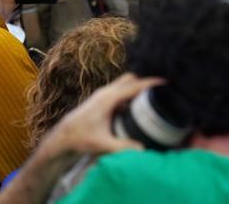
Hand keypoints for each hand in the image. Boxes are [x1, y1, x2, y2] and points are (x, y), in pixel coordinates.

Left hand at [42, 73, 163, 155]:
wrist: (62, 137)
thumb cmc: (79, 139)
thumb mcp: (102, 144)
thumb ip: (123, 147)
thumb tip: (144, 150)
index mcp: (108, 98)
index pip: (133, 85)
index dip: (150, 83)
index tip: (166, 82)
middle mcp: (105, 93)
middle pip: (130, 79)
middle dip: (145, 81)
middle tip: (161, 90)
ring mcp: (102, 95)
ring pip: (124, 84)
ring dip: (137, 87)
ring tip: (153, 96)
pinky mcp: (101, 101)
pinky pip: (120, 92)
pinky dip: (130, 94)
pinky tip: (137, 106)